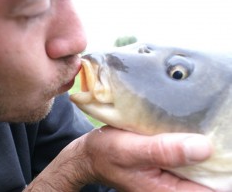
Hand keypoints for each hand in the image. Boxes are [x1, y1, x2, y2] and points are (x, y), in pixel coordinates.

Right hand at [82, 126, 212, 191]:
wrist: (92, 154)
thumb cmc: (107, 153)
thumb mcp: (130, 150)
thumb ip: (163, 151)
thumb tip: (204, 147)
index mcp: (167, 191)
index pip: (213, 188)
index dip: (224, 168)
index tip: (225, 144)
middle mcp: (173, 188)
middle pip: (211, 178)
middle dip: (217, 156)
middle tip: (217, 128)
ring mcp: (172, 179)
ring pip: (202, 167)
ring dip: (206, 148)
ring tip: (206, 126)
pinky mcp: (168, 167)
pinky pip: (190, 158)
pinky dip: (193, 144)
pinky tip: (191, 128)